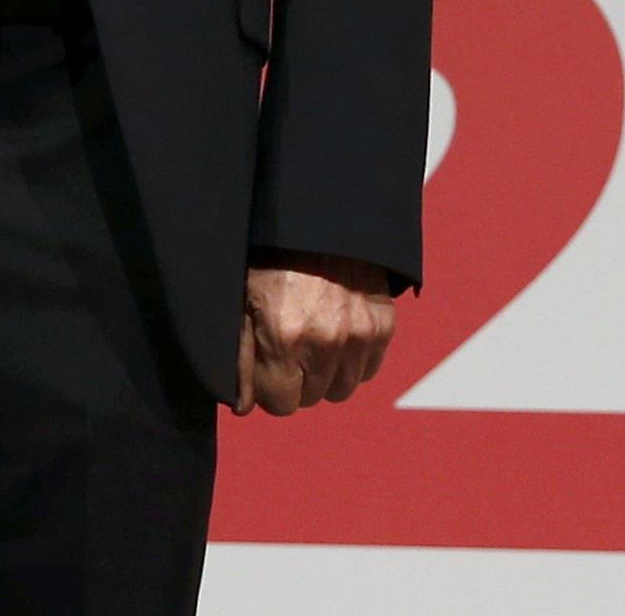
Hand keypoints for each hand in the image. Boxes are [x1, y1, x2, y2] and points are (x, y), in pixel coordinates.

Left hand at [234, 252, 395, 415]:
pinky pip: (368, 369)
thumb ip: (241, 358)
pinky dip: (352, 358)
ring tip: (312, 336)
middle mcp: (327, 341)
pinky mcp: (384, 324)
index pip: (281, 404)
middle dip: (296, 378)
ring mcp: (360, 334)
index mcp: (285, 336)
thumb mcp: (242, 301)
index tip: (267, 362)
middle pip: (311, 398)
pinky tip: (337, 329)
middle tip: (288, 343)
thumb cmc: (270, 256)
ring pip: (341, 388)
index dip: (269, 384)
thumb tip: (242, 407)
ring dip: (326, 372)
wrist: (316, 217)